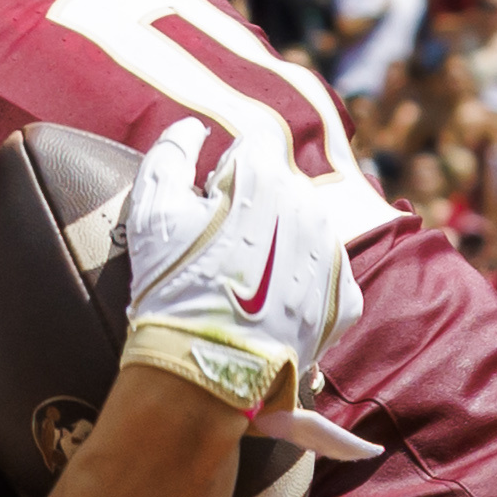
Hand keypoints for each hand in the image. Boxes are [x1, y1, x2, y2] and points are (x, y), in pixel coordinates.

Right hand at [116, 119, 374, 425]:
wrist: (209, 369)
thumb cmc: (174, 285)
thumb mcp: (152, 210)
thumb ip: (170, 153)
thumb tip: (194, 128)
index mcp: (264, 176)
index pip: (253, 144)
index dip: (226, 170)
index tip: (209, 202)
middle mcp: (309, 206)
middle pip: (282, 188)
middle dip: (256, 207)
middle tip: (222, 251)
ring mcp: (331, 252)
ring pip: (306, 230)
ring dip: (282, 244)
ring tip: (246, 283)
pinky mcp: (344, 297)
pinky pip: (324, 274)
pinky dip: (301, 284)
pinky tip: (271, 305)